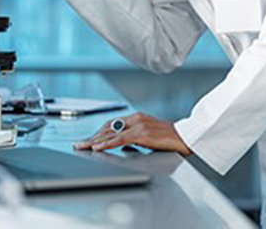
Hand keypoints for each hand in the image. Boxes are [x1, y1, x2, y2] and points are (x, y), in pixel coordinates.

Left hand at [74, 112, 191, 155]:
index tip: (88, 140)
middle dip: (92, 137)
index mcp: (136, 118)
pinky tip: (97, 147)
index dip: (98, 132)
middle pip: (107, 127)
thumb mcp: (148, 137)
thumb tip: (122, 146)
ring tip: (83, 146)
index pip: (111, 124)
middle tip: (80, 144)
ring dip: (94, 141)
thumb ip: (135, 139)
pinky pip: (120, 139)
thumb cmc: (169, 140)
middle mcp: (135, 119)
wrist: (185, 138)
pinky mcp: (142, 133)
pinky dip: (106, 144)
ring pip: (110, 133)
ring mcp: (138, 125)